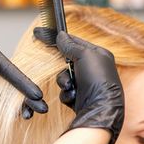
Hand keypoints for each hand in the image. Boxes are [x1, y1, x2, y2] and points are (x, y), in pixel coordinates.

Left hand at [0, 39, 47, 118]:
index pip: (12, 72)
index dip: (24, 84)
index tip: (36, 95)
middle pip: (15, 85)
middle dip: (29, 97)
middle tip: (43, 109)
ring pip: (10, 95)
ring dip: (21, 106)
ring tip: (30, 116)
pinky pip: (1, 102)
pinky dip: (11, 109)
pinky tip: (19, 117)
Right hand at [34, 28, 124, 143]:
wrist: (100, 108)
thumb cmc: (97, 79)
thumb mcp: (84, 56)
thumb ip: (70, 45)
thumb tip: (60, 35)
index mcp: (99, 55)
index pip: (76, 42)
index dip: (61, 39)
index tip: (43, 34)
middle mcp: (94, 68)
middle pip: (68, 61)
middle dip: (65, 69)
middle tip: (67, 71)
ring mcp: (87, 83)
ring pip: (65, 77)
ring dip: (65, 82)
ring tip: (72, 88)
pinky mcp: (81, 97)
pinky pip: (66, 91)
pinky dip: (68, 94)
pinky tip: (74, 97)